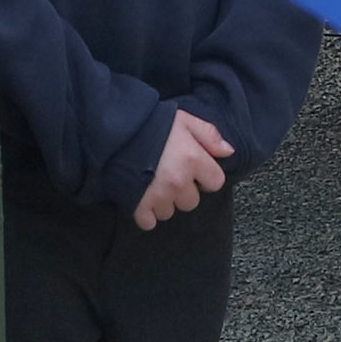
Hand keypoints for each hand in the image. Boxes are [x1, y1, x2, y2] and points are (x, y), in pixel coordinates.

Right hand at [134, 110, 232, 231]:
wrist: (111, 132)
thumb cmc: (150, 124)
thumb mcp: (184, 120)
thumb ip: (209, 134)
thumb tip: (229, 152)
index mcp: (193, 159)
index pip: (215, 182)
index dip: (205, 176)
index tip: (194, 170)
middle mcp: (179, 181)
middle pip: (192, 201)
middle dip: (183, 191)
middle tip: (168, 175)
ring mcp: (158, 195)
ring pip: (170, 212)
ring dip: (164, 202)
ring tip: (151, 184)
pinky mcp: (138, 205)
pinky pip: (149, 222)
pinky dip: (146, 214)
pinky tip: (141, 199)